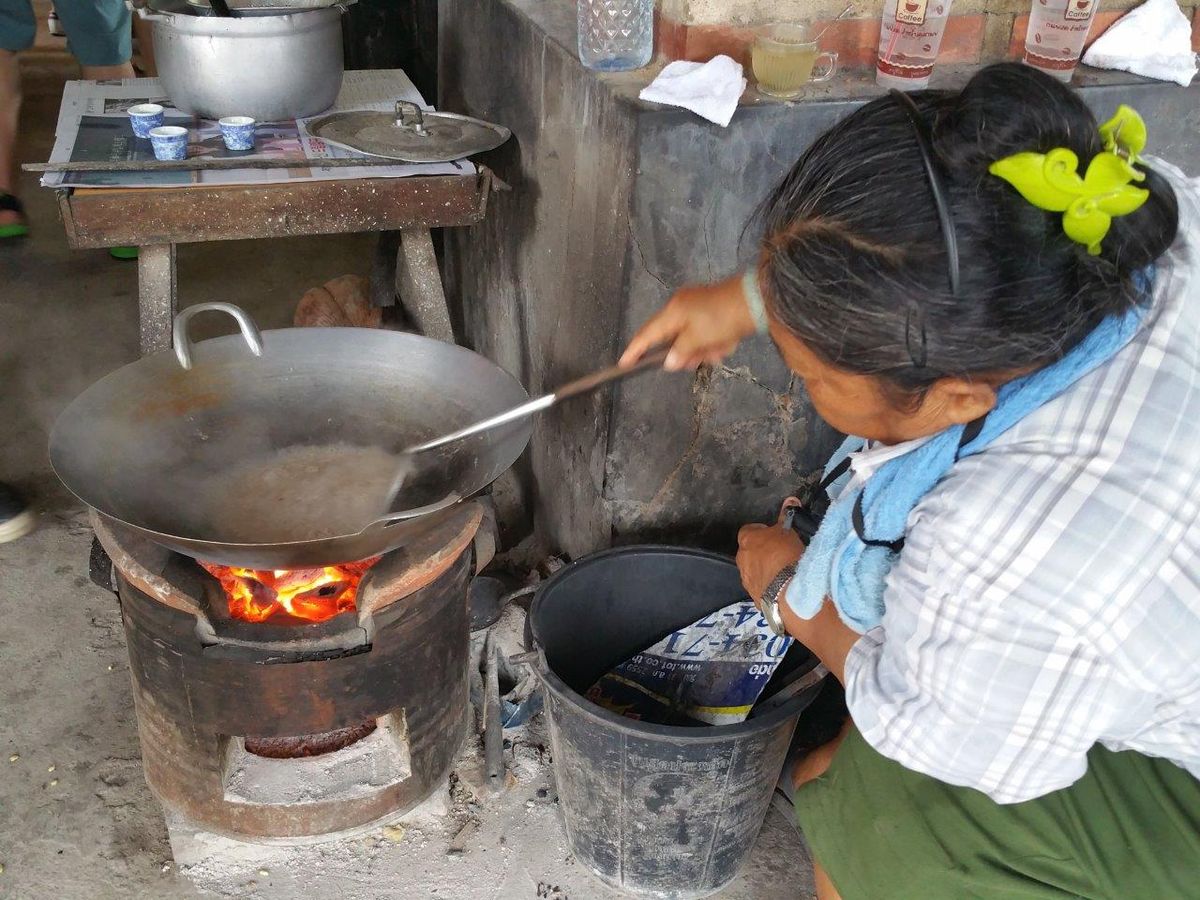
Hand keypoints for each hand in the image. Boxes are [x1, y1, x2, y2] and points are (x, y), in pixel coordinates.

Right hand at [620, 274, 756, 371]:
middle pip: (672, 338)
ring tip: (719, 351)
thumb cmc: (721, 320)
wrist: (756, 300)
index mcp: (672, 311)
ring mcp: (697, 306)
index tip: (623, 363)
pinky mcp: (712, 308)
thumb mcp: (698, 339)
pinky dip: (713, 341)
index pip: (646, 334)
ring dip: (703, 349)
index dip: (635, 350)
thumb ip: (680, 352)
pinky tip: (726, 344)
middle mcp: (681, 306)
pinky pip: (705, 331)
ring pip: (692, 337)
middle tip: (697, 361)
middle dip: (686, 353)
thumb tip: (669, 362)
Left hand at [736, 498, 804, 601]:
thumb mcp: (789, 531)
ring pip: (753, 570)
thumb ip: (786, 516)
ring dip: (763, 569)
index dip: (762, 532)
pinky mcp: (753, 596)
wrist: (787, 591)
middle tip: (780, 553)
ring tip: (782, 571)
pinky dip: (768, 585)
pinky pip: (760, 586)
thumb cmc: (787, 554)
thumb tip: (790, 500)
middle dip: (761, 552)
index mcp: (746, 539)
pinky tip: (781, 586)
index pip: (749, 530)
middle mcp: (741, 558)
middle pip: (749, 551)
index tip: (774, 535)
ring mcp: (745, 578)